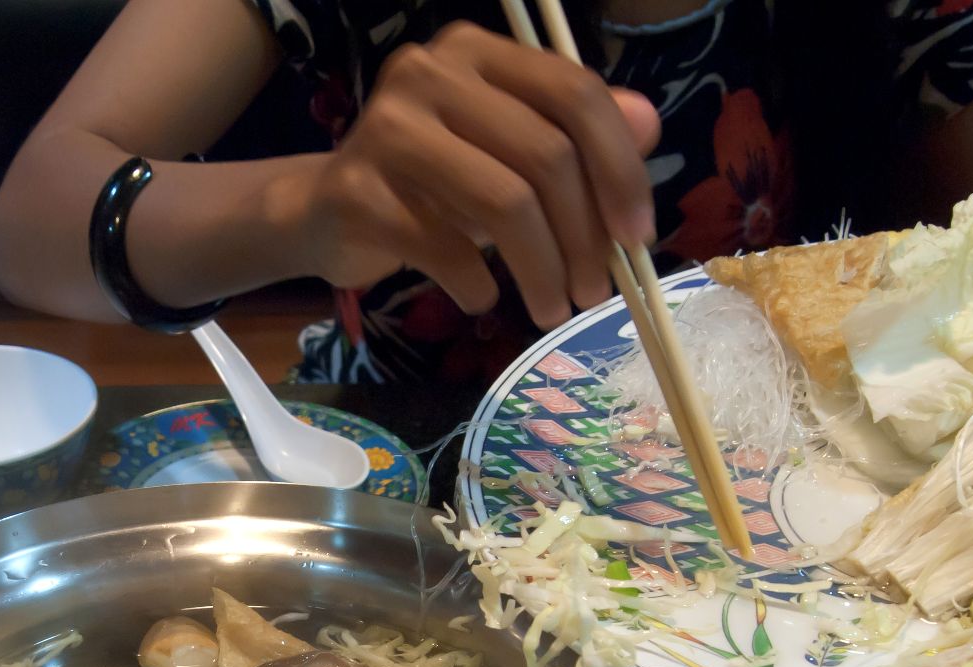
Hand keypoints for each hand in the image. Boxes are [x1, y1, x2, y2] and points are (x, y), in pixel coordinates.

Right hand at [286, 22, 659, 326]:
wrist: (323, 210)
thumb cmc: (430, 182)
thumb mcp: (507, 152)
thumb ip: (575, 136)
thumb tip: (649, 124)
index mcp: (476, 52)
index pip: (573, 93)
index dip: (619, 167)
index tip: (638, 234)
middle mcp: (429, 73)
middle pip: (545, 155)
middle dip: (584, 236)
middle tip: (594, 290)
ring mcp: (387, 129)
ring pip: (504, 203)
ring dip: (541, 271)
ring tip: (550, 307)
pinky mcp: (357, 191)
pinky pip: (447, 249)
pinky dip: (477, 286)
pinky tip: (480, 299)